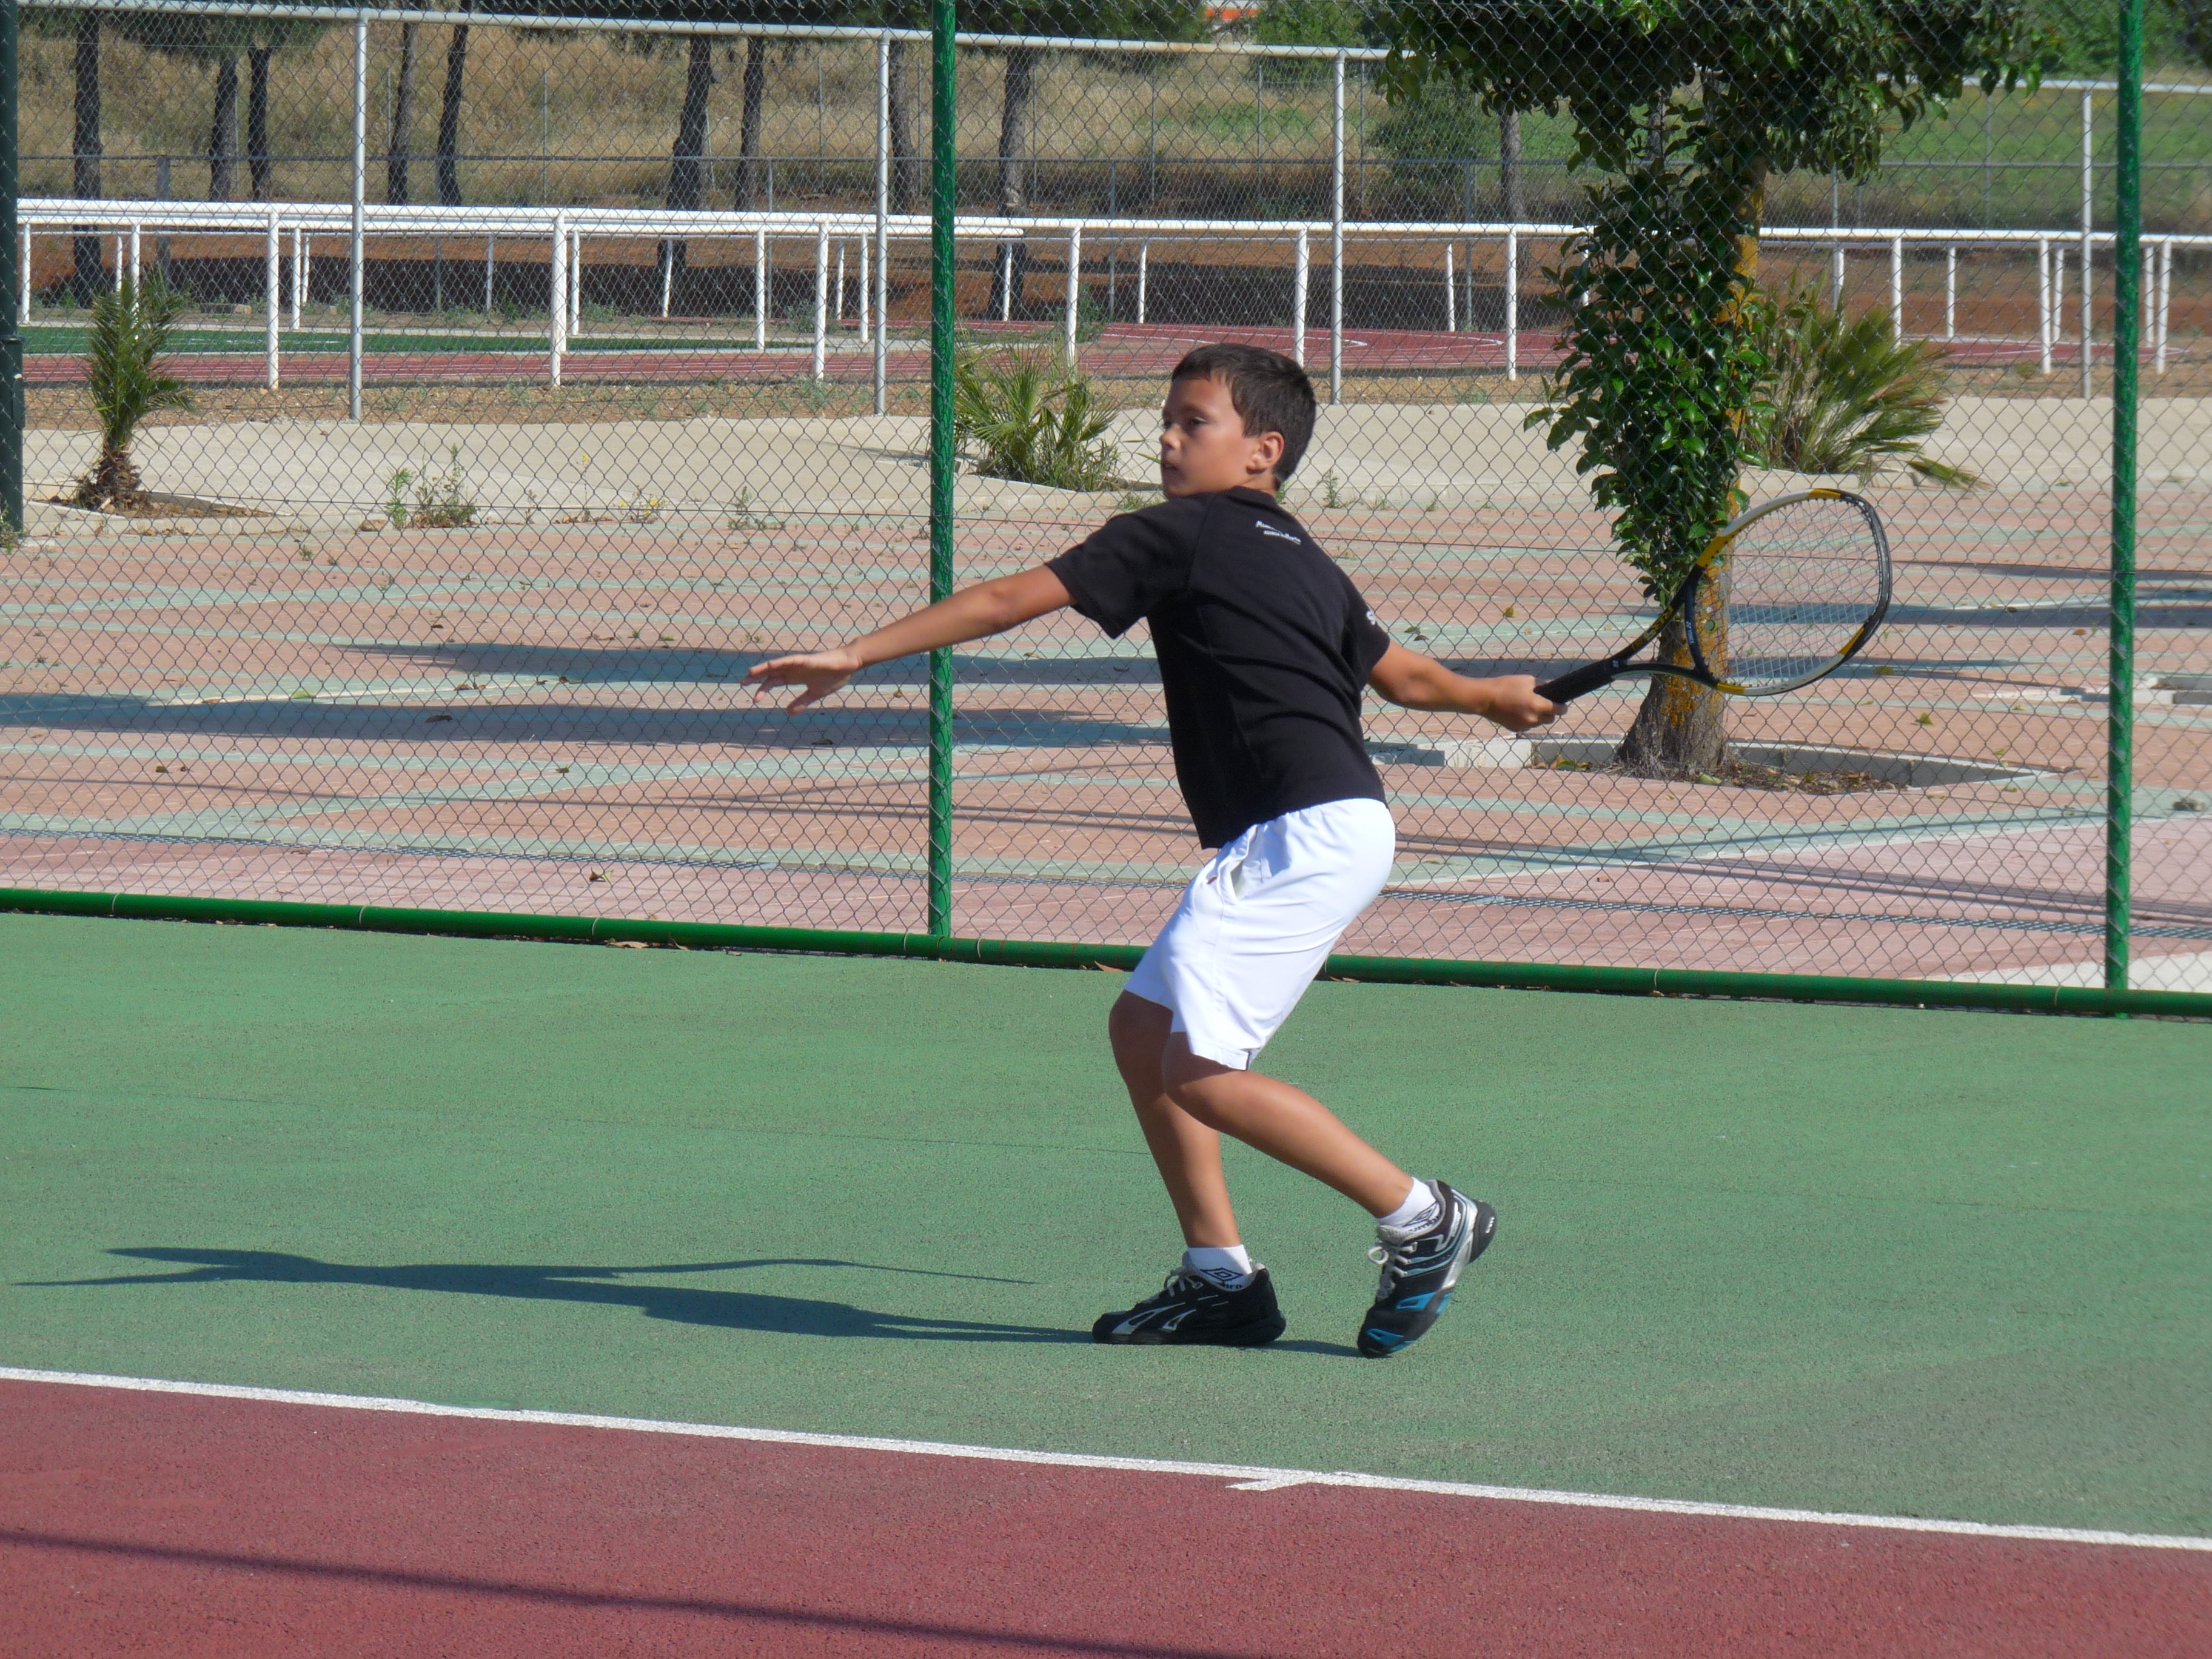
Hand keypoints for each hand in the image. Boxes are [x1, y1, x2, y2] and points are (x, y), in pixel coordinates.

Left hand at [747, 647, 863, 711]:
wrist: (849, 665)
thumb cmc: (834, 676)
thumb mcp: (815, 694)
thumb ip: (802, 702)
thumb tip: (788, 712)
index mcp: (795, 677)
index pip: (774, 682)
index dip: (763, 689)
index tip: (754, 699)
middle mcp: (793, 669)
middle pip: (771, 673)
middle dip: (757, 678)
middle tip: (742, 684)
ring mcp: (798, 664)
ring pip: (776, 665)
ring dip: (763, 669)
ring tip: (749, 674)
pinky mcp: (806, 660)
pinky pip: (790, 660)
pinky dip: (779, 662)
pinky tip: (769, 666)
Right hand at [1483, 675, 1557, 731]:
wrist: (1485, 699)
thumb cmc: (1506, 686)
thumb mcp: (1527, 680)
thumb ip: (1542, 685)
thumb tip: (1551, 687)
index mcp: (1538, 706)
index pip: (1559, 710)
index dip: (1562, 707)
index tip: (1562, 704)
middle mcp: (1534, 719)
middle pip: (1550, 719)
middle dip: (1549, 712)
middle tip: (1542, 703)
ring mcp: (1524, 726)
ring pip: (1539, 723)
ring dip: (1538, 716)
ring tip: (1527, 706)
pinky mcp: (1516, 729)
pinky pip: (1528, 725)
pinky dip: (1527, 720)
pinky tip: (1518, 711)